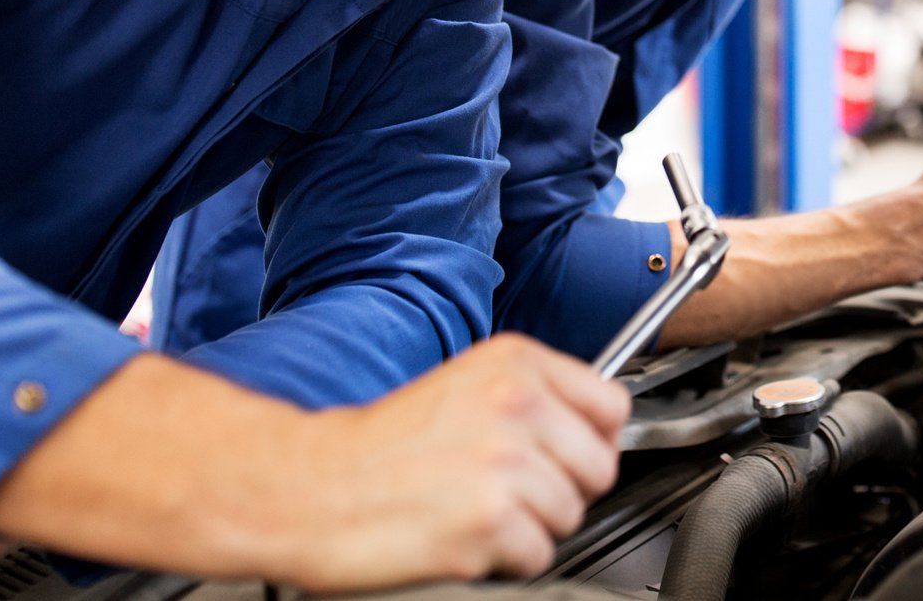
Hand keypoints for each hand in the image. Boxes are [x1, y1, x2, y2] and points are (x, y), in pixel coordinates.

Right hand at [277, 334, 629, 588]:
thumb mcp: (464, 385)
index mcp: (516, 364)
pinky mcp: (490, 520)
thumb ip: (532, 397)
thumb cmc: (380, 444)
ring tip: (478, 510)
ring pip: (570, 514)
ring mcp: (506, 463)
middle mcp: (518, 405)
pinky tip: (465, 535)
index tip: (569, 454)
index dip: (593, 439)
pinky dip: (506, 558)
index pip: (611, 405)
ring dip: (532, 525)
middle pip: (599, 467)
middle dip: (565, 489)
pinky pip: (538, 554)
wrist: (311, 486)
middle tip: (514, 492)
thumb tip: (593, 432)